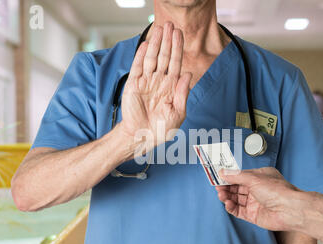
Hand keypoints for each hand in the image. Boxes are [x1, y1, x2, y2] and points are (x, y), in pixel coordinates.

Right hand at [119, 22, 191, 150]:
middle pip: (165, 57)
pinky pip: (138, 68)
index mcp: (171, 87)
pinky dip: (141, 56)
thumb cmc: (162, 129)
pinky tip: (146, 45)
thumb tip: (188, 75)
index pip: (176, 64)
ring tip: (159, 29)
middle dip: (168, 41)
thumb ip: (182, 94)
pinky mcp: (134, 85)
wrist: (143, 138)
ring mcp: (146, 82)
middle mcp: (159, 81)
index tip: (180, 35)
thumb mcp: (178, 113)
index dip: (178, 49)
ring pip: (152, 59)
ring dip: (156, 44)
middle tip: (170, 25)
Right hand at [216, 167, 305, 230]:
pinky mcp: (253, 215)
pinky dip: (231, 207)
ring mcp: (255, 203)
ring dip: (227, 196)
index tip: (218, 176)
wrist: (290, 210)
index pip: (240, 176)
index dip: (229, 176)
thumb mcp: (254, 178)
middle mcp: (258, 189)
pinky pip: (239, 211)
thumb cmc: (278, 191)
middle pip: (237, 188)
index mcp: (260, 177)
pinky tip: (228, 204)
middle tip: (217, 186)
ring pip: (236, 199)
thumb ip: (236, 176)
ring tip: (221, 195)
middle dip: (226, 187)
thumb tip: (223, 172)